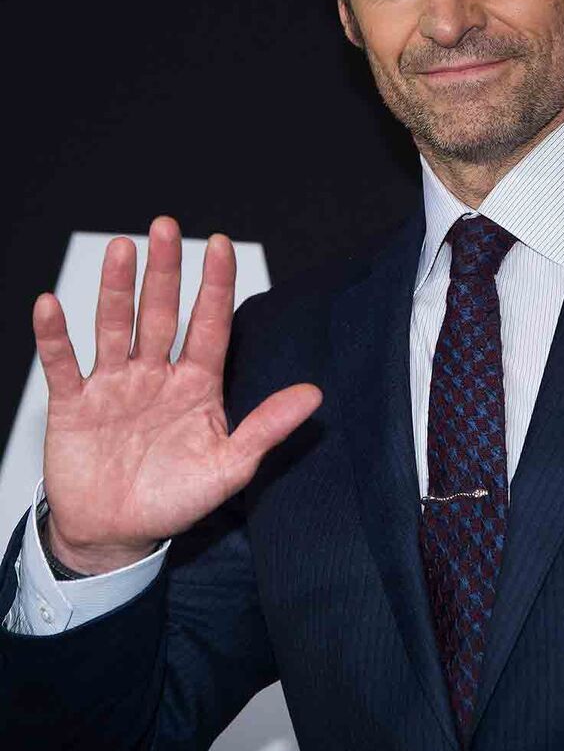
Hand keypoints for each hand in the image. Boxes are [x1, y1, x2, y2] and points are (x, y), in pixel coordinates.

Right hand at [34, 216, 321, 573]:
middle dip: (165, 271)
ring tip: (122, 250)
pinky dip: (55, 337)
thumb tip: (314, 395)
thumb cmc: (174, 499)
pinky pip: (63, 364)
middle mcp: (156, 374)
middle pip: (161, 313)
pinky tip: (51, 306)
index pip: (209, 324)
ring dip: (117, 289)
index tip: (220, 244)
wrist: (116, 534)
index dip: (215, 285)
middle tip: (165, 226)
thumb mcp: (229, 468)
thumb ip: (267, 427)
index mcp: (196, 384)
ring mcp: (114, 384)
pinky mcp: (75, 403)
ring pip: (116, 327)